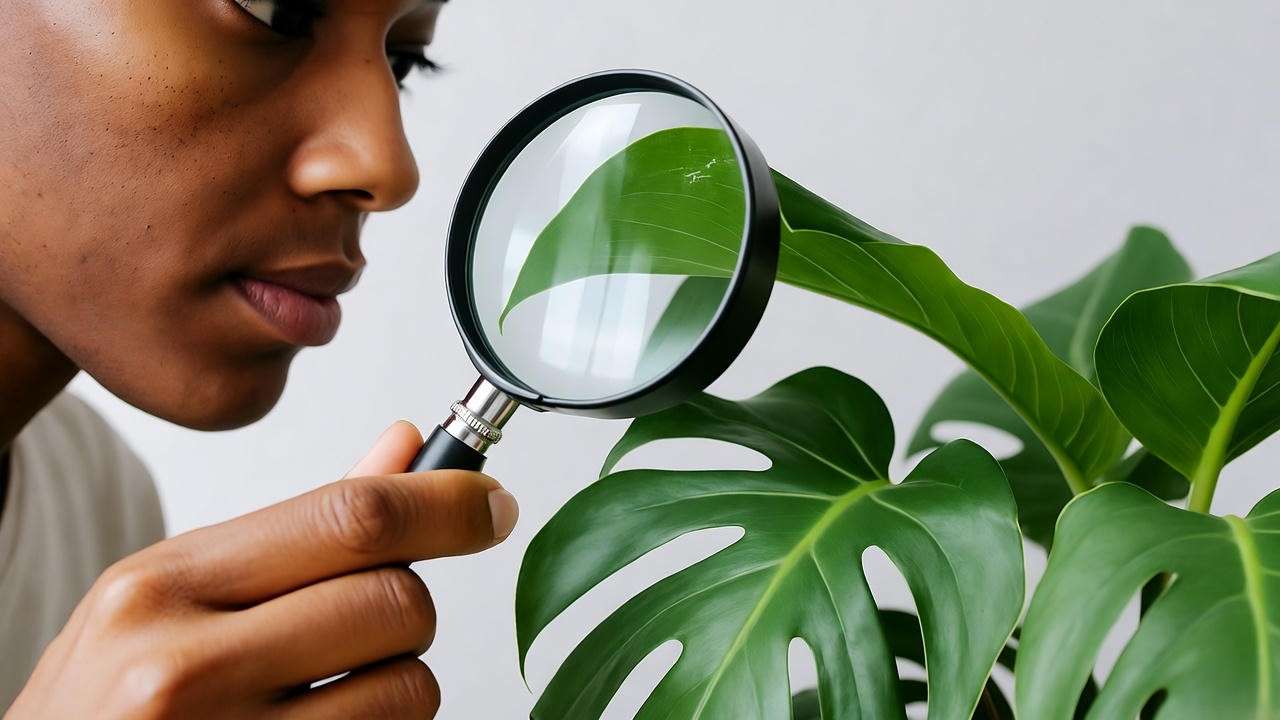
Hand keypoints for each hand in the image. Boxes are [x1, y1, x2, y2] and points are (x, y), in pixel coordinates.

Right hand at [7, 421, 517, 718]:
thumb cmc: (105, 704)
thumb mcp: (171, 598)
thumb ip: (296, 528)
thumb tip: (405, 447)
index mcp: (164, 585)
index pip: (349, 518)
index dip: (446, 505)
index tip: (491, 505)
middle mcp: (186, 665)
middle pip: (397, 600)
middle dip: (410, 608)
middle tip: (365, 627)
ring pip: (410, 687)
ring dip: (398, 683)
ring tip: (327, 691)